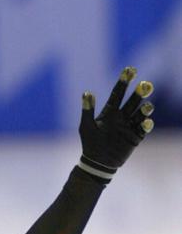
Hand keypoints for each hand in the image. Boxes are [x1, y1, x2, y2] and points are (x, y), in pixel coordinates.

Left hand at [78, 67, 153, 181]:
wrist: (97, 163)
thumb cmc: (90, 144)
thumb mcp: (86, 126)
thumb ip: (87, 110)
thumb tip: (87, 93)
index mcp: (110, 111)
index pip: (118, 93)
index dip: (124, 81)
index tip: (130, 69)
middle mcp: (122, 116)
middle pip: (133, 101)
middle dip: (139, 92)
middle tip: (145, 85)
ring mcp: (129, 126)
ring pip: (141, 113)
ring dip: (145, 108)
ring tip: (147, 107)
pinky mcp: (135, 137)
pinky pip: (143, 129)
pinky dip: (146, 124)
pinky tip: (146, 122)